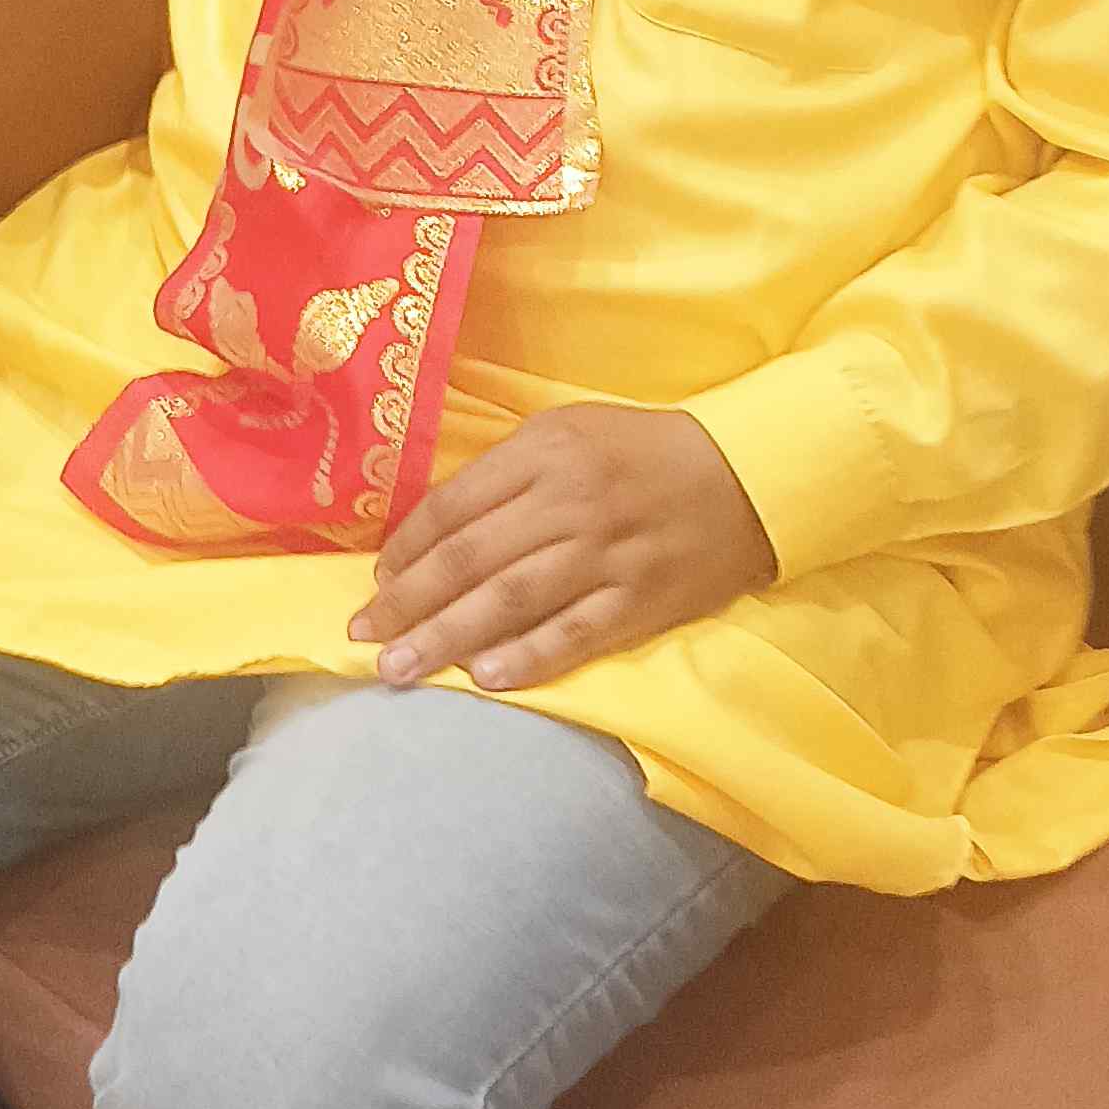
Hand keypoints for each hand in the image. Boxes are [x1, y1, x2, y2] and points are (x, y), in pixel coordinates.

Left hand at [347, 401, 776, 694]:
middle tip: (362, 635)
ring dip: (447, 637)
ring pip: (511, 601)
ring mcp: (606, 555)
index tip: (376, 581)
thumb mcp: (569, 431)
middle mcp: (569, 502)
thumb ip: (506, 473)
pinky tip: (484, 678)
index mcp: (546, 452)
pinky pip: (574, 634)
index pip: (456, 505)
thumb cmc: (643, 452)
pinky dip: (528, 658)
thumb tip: (434, 527)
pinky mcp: (641, 600)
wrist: (746, 476)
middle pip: (471, 558)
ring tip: (400, 668)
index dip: (407, 546)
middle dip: (408, 602)